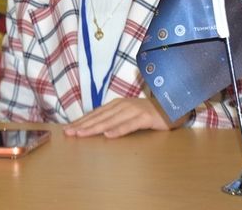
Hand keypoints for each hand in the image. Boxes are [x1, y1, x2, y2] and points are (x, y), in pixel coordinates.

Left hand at [63, 98, 179, 138]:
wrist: (173, 107)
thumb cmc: (149, 113)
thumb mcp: (128, 114)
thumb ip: (114, 119)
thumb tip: (96, 127)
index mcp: (116, 105)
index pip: (95, 114)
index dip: (81, 121)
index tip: (68, 129)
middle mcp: (122, 106)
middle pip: (99, 117)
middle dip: (83, 125)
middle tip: (69, 132)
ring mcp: (134, 110)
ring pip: (111, 121)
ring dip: (95, 128)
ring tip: (82, 134)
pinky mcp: (145, 117)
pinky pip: (130, 125)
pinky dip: (118, 130)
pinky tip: (108, 135)